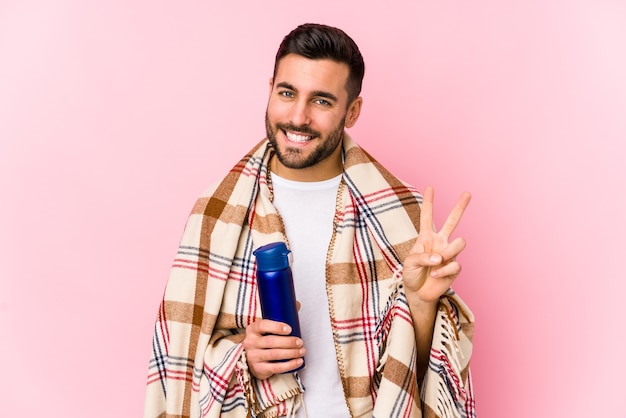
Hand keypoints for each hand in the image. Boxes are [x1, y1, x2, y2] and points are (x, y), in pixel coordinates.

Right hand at [242, 319, 304, 379]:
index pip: (262, 325)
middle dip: (288, 342)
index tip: (290, 328)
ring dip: (291, 353)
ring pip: (274, 355)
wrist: (253, 360)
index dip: (276, 327)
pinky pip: (276, 368)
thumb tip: (297, 304)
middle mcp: (250, 342)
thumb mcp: (267, 328)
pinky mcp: (258, 369)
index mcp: (252, 329)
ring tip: (302, 351)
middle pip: (270, 341)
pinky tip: (298, 361)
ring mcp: (253, 357)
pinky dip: (289, 365)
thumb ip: (280, 315)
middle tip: (300, 342)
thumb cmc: (264, 339)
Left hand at [402, 186, 470, 305]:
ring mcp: (449, 254)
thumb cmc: (411, 274)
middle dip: (460, 207)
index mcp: (426, 237)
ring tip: (437, 261)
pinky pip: (455, 264)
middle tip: (467, 193)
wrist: (418, 293)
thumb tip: (440, 257)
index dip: (429, 202)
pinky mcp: (455, 267)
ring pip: (460, 242)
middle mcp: (440, 242)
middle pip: (453, 221)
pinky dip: (443, 270)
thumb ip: (423, 257)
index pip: (428, 217)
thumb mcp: (410, 263)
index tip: (430, 187)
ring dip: (449, 251)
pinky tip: (435, 275)